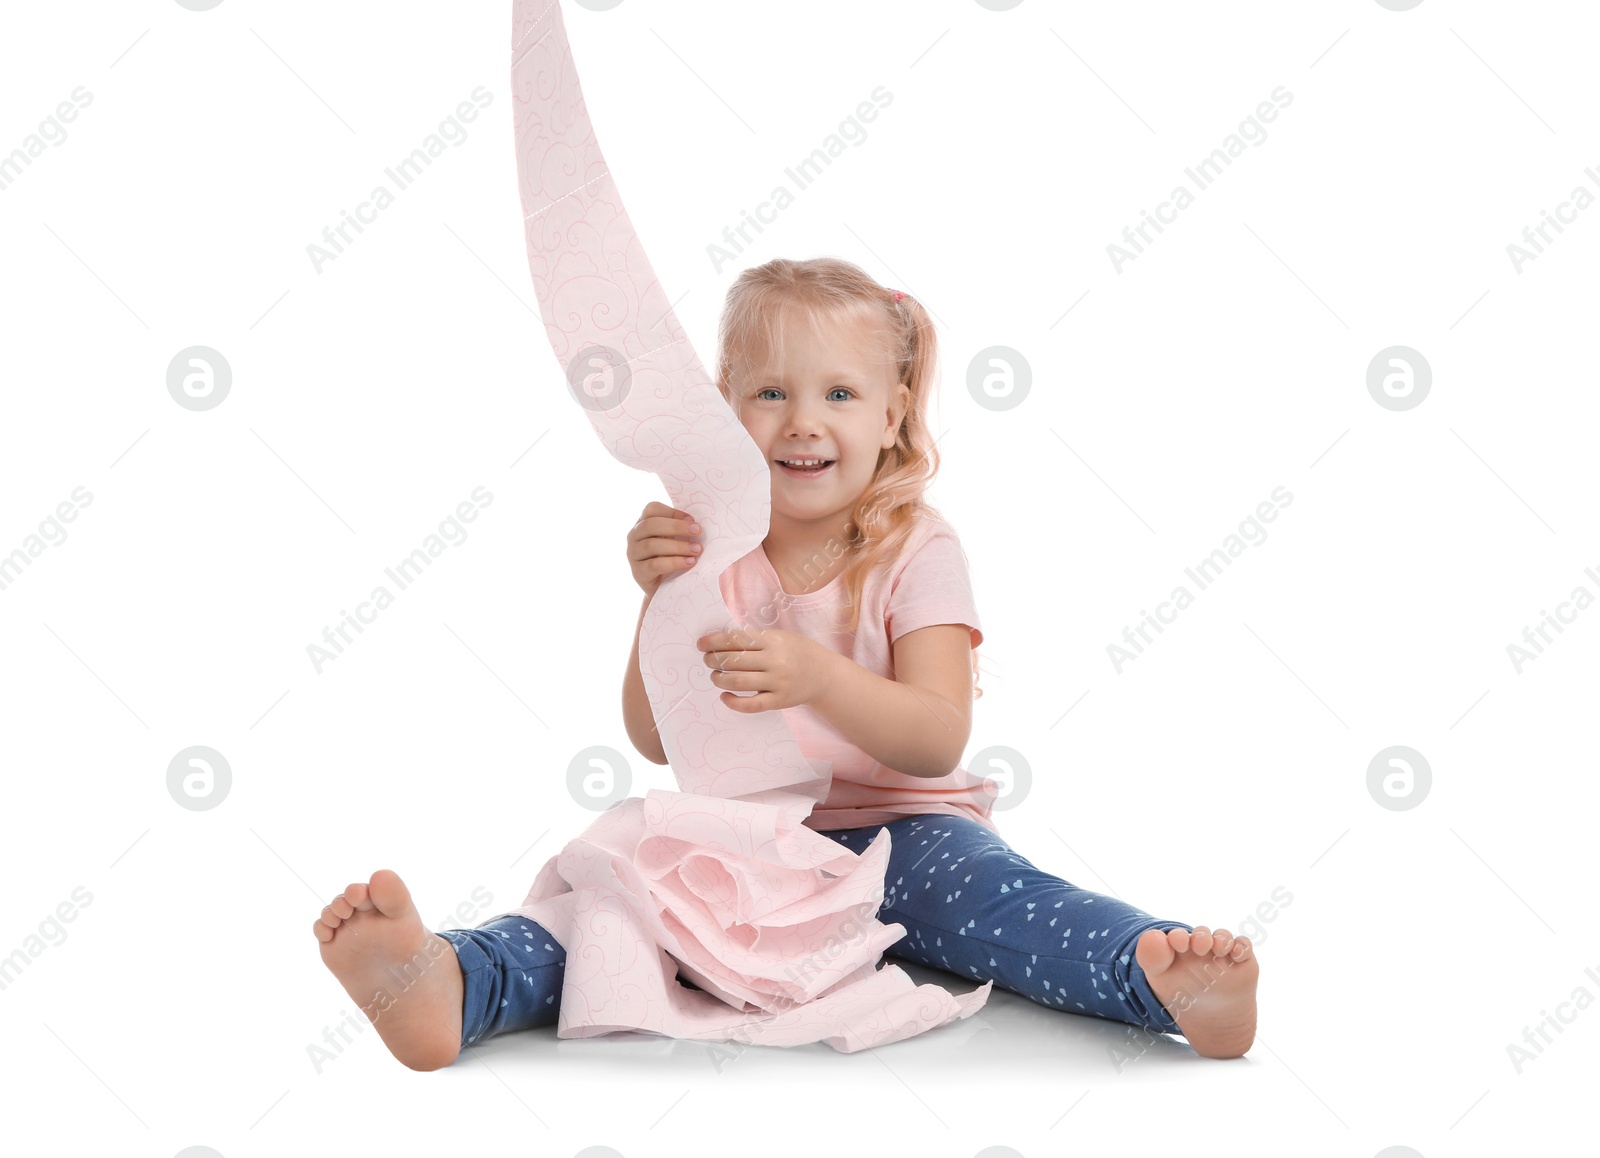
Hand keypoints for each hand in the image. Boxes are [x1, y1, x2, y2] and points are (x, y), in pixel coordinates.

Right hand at [627, 501, 701, 597]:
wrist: (664, 588)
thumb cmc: (672, 558)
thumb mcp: (674, 540)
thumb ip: (680, 530)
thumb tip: (696, 525)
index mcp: (642, 523)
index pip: (651, 509)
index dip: (672, 512)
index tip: (692, 520)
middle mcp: (634, 536)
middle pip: (650, 525)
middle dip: (676, 527)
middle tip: (697, 532)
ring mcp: (633, 554)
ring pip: (651, 545)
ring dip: (678, 546)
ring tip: (696, 549)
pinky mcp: (637, 572)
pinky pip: (654, 565)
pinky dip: (674, 562)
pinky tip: (689, 562)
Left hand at [696, 627, 834, 712]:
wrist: (824, 675)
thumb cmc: (798, 652)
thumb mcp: (781, 637)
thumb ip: (756, 639)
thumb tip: (720, 642)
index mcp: (773, 640)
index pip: (736, 639)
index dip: (714, 642)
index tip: (701, 644)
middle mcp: (775, 660)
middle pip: (733, 660)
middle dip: (713, 660)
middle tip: (708, 661)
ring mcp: (777, 682)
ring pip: (737, 682)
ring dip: (719, 679)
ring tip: (715, 676)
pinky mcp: (779, 701)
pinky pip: (750, 705)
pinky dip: (733, 702)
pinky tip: (725, 696)